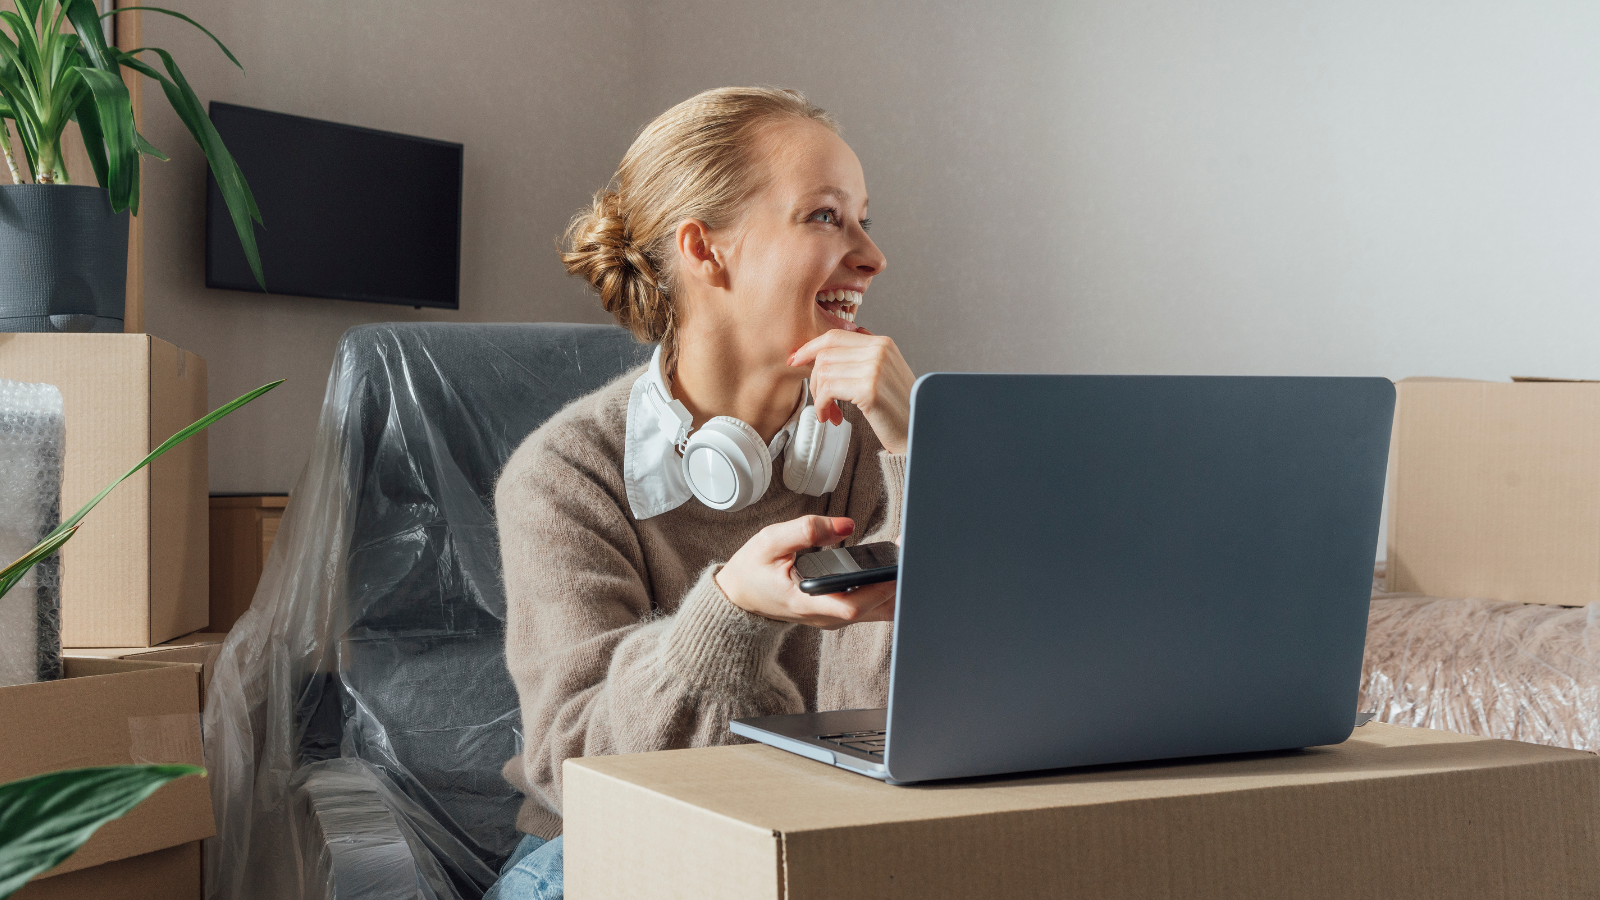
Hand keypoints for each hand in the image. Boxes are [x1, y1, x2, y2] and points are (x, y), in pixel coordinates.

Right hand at [715, 516, 896, 629]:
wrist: (740, 597)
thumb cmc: (753, 570)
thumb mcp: (770, 541)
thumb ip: (807, 529)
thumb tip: (846, 525)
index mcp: (804, 602)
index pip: (849, 606)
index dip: (876, 589)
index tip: (893, 569)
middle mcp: (823, 616)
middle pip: (873, 609)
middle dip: (896, 582)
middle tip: (909, 553)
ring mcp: (832, 618)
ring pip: (876, 611)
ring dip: (895, 587)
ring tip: (905, 557)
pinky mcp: (837, 614)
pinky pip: (870, 608)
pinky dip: (885, 590)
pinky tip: (893, 568)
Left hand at [788, 328, 913, 454]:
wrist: (921, 432)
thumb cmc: (899, 408)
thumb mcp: (885, 373)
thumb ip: (864, 356)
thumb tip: (830, 346)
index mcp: (882, 343)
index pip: (835, 336)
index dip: (810, 347)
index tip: (795, 360)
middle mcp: (879, 350)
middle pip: (825, 354)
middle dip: (815, 380)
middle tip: (821, 402)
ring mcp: (875, 367)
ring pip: (823, 372)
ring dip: (819, 397)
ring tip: (829, 413)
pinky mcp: (869, 388)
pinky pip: (828, 390)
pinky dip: (823, 406)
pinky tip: (832, 417)